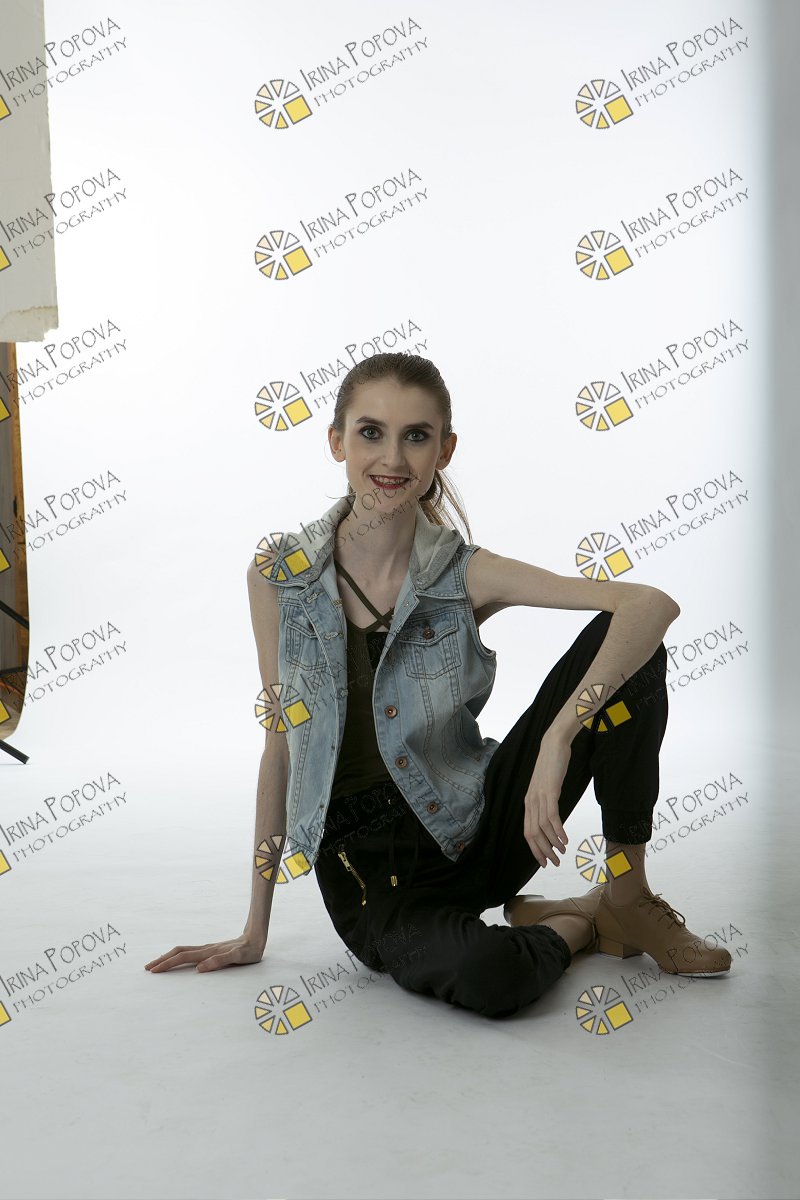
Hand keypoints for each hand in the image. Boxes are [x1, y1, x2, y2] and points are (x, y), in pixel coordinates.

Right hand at [144, 932, 266, 972]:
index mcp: (209, 952)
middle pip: (178, 953)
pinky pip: (189, 953)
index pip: (183, 957)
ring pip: (182, 951)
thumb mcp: (238, 958)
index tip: (154, 970)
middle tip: (147, 968)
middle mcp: (205, 949)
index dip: (168, 964)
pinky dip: (178, 956)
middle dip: (162, 960)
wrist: (256, 938)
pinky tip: (176, 960)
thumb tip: (200, 969)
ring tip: (157, 964)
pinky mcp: (210, 950)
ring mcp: (207, 949)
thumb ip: (220, 961)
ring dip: (168, 957)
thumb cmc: (249, 951)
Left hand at [523, 734, 570, 868]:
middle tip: (554, 862)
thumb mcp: (545, 786)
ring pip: (542, 827)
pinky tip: (565, 839)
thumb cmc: (551, 765)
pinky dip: (558, 830)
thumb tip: (551, 818)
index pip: (527, 832)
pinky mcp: (550, 791)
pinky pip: (552, 816)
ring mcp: (539, 796)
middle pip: (533, 833)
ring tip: (562, 852)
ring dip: (553, 843)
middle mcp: (531, 801)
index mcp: (528, 802)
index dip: (535, 849)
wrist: (553, 744)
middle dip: (543, 851)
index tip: (544, 861)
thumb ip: (545, 801)